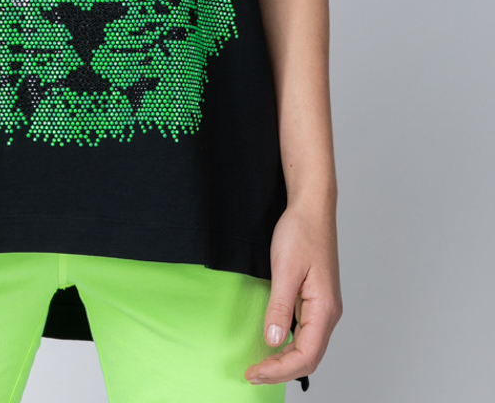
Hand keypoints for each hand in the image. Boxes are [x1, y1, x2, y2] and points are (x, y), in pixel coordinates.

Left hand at [245, 199, 342, 385]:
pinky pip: (305, 333)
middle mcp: (329, 312)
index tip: (255, 371)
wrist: (311, 207)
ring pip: (309, 348)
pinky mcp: (316, 299)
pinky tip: (273, 345)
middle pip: (309, 357)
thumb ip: (279, 307)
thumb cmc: (301, 231)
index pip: (306, 355)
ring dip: (286, 361)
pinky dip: (290, 346)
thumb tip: (272, 340)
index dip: (280, 370)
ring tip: (260, 366)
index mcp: (325, 308)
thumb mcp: (284, 269)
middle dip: (281, 371)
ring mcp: (324, 307)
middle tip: (252, 373)